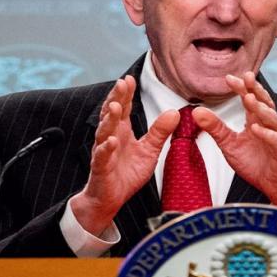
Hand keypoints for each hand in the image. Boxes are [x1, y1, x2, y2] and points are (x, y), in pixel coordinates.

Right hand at [70, 75, 178, 234]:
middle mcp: (110, 137)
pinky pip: (101, 157)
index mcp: (122, 131)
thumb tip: (175, 112)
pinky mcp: (101, 168)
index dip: (126, 93)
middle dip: (116, 98)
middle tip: (122, 83)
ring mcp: (103, 152)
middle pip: (111, 114)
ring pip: (104, 132)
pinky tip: (110, 142)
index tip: (130, 78)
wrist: (109, 198)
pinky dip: (105, 149)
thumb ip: (160, 132)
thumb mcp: (149, 151)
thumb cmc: (127, 173)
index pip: (124, 108)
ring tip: (115, 107)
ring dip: (109, 119)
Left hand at [193, 72, 276, 210]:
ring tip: (249, 99)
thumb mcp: (229, 144)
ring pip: (273, 119)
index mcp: (257, 121)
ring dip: (261, 109)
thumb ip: (215, 128)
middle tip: (246, 77)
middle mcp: (269, 126)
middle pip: (265, 103)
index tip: (229, 78)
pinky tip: (256, 129)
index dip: (242, 88)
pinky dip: (267, 134)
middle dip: (255, 90)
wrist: (275, 187)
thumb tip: (196, 111)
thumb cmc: (254, 164)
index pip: (251, 99)